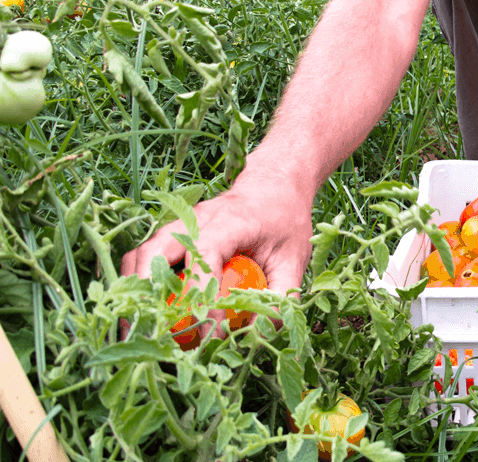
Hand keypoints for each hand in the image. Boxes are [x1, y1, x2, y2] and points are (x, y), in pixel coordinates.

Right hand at [120, 180, 313, 340]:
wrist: (273, 188)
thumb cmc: (284, 222)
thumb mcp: (295, 258)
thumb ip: (281, 295)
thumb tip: (259, 333)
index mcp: (229, 222)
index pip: (203, 255)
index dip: (200, 294)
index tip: (209, 330)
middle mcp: (194, 219)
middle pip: (155, 252)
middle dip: (148, 294)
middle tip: (152, 334)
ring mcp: (177, 225)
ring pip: (140, 255)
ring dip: (136, 291)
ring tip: (140, 329)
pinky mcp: (169, 235)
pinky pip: (142, 259)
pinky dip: (137, 284)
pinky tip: (143, 313)